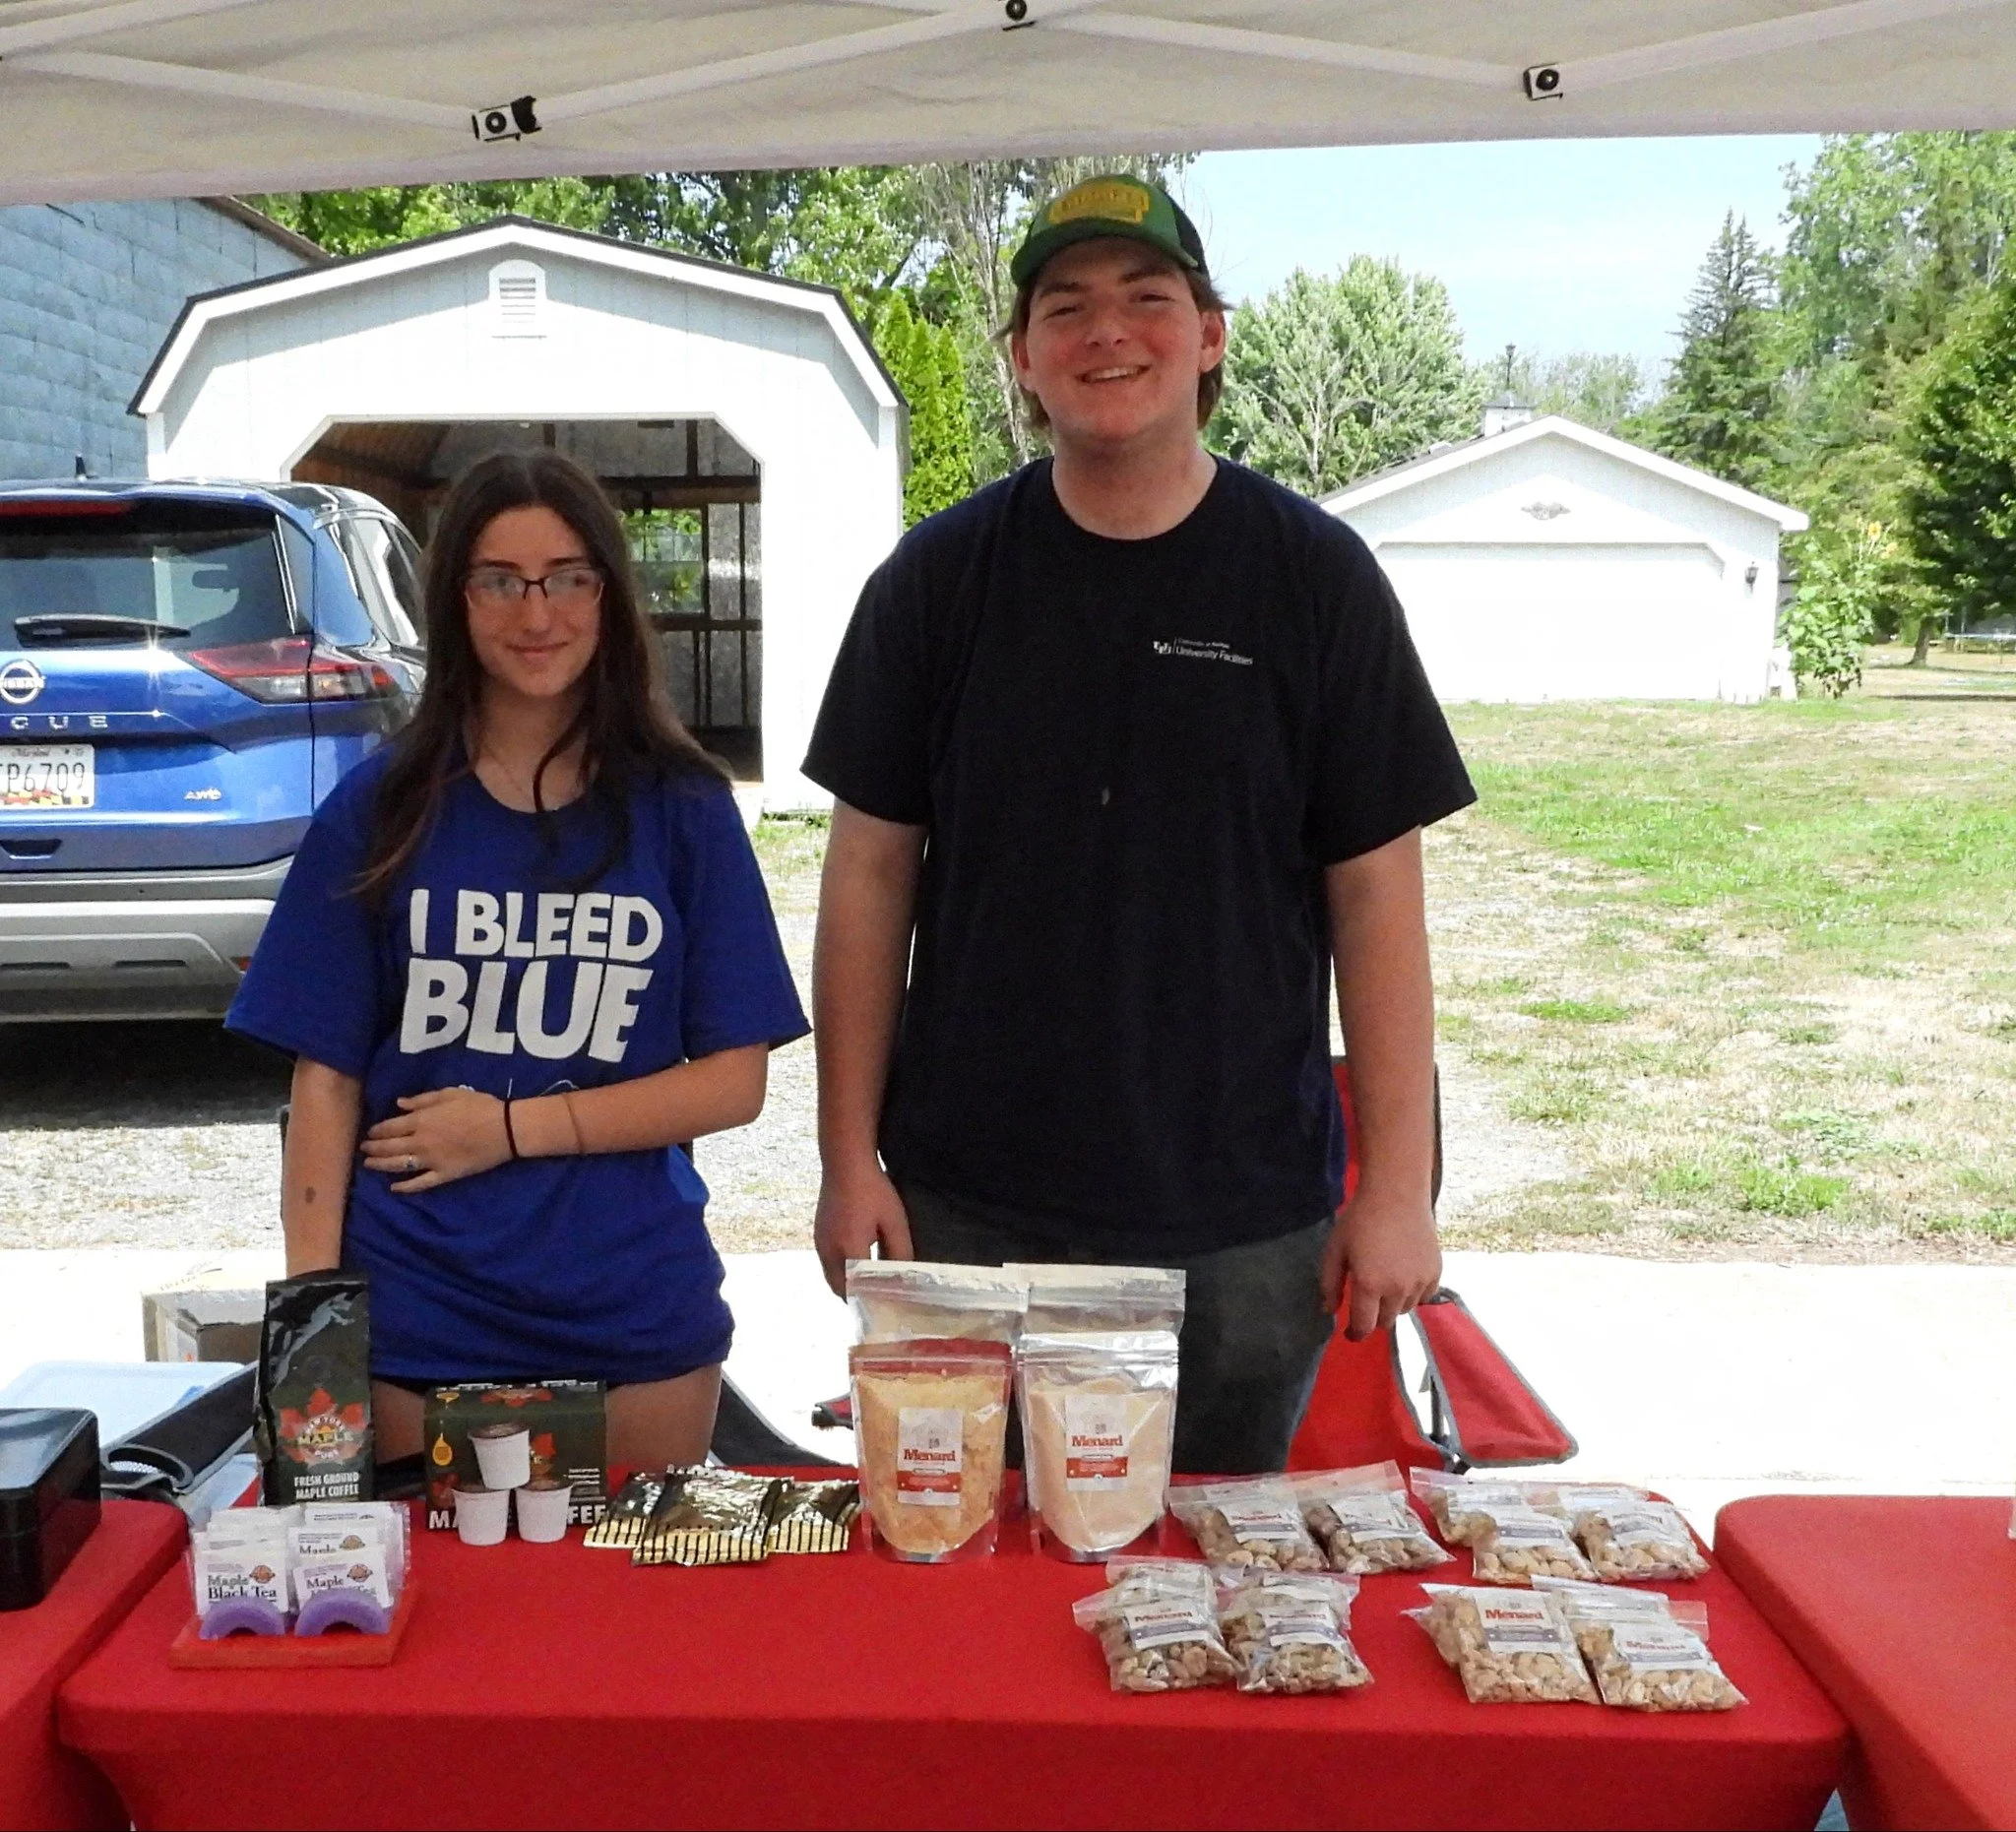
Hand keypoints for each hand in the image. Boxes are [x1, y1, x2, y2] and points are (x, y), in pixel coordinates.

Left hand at [360, 1088, 510, 1194]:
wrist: (504, 1128)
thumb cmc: (479, 1106)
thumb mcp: (449, 1094)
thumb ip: (421, 1100)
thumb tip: (398, 1104)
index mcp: (420, 1121)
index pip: (389, 1127)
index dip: (376, 1131)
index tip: (369, 1133)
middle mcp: (420, 1142)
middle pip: (389, 1147)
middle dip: (373, 1148)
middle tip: (363, 1149)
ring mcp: (430, 1161)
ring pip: (398, 1165)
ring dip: (380, 1165)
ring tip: (369, 1165)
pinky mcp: (444, 1175)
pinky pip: (420, 1183)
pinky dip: (405, 1187)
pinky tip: (394, 1188)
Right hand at [813, 1162, 913, 1295]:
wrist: (844, 1162)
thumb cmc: (873, 1189)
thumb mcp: (894, 1220)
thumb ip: (899, 1251)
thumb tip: (902, 1276)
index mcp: (850, 1249)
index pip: (859, 1289)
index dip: (871, 1301)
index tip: (885, 1310)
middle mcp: (829, 1251)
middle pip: (840, 1288)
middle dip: (856, 1299)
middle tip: (877, 1304)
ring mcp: (819, 1243)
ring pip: (831, 1277)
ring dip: (846, 1285)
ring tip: (868, 1288)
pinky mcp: (817, 1234)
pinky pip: (827, 1264)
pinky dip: (839, 1273)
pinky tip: (855, 1267)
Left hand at [1321, 1184, 1441, 1341]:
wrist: (1396, 1194)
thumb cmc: (1360, 1220)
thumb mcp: (1335, 1250)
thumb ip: (1330, 1284)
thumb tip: (1329, 1311)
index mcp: (1370, 1285)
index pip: (1364, 1326)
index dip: (1355, 1333)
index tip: (1349, 1333)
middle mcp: (1397, 1289)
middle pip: (1385, 1322)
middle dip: (1372, 1318)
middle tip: (1365, 1303)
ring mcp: (1420, 1282)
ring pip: (1404, 1310)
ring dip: (1391, 1305)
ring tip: (1384, 1284)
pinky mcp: (1435, 1273)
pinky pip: (1423, 1297)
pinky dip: (1412, 1295)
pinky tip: (1403, 1277)